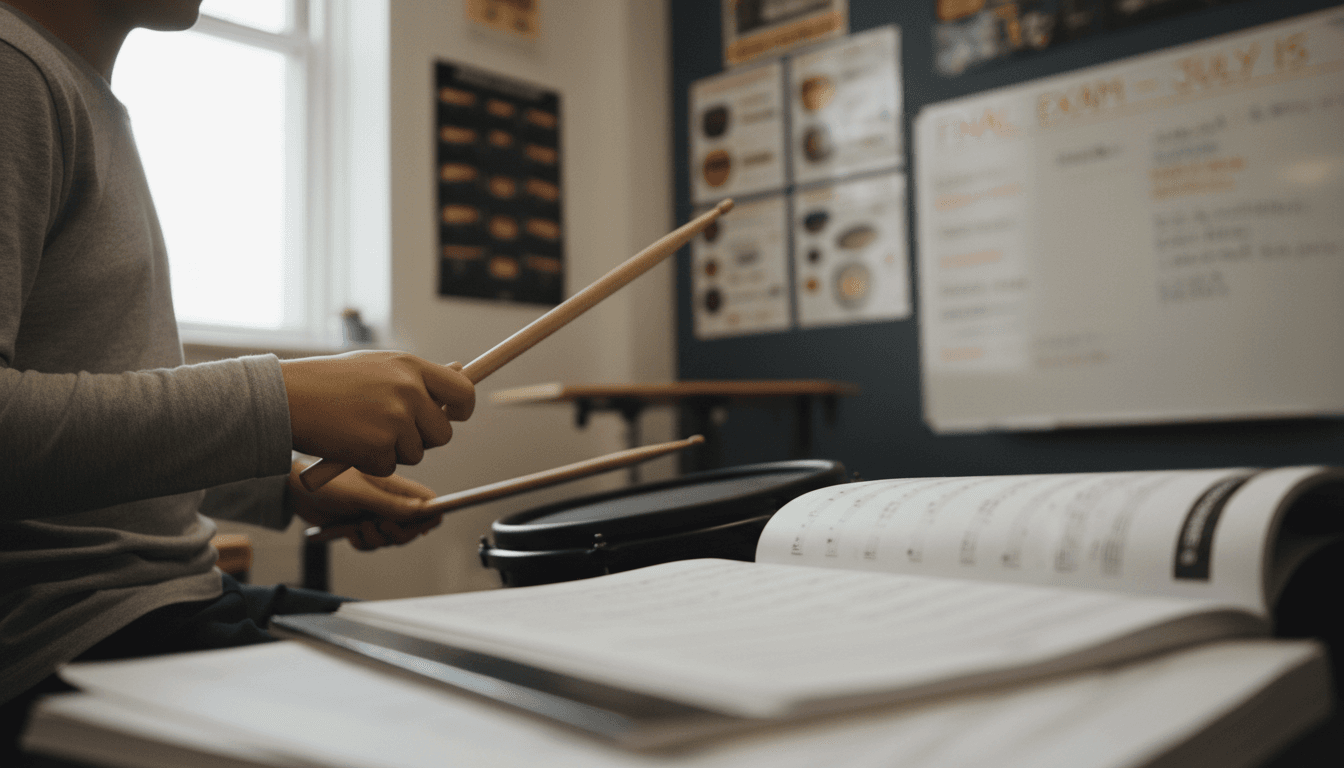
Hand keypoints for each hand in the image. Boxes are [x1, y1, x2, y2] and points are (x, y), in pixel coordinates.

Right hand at [280, 351, 474, 475]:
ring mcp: (395, 420)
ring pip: (415, 454)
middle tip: (391, 431)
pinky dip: (370, 463)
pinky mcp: (378, 448)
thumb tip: (462, 372)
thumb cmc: (328, 382)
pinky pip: (389, 467)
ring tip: (360, 430)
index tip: (454, 416)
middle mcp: (409, 391)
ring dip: (392, 451)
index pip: (462, 391)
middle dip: (423, 439)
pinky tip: (349, 443)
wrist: (285, 397)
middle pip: (442, 433)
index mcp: (411, 367)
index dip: (462, 409)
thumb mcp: (376, 366)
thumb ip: (415, 377)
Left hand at [287, 460, 443, 549]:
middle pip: (412, 527)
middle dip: (396, 534)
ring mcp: (374, 514)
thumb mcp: (360, 493)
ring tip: (357, 527)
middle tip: (379, 526)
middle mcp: (389, 501)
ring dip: (375, 540)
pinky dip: (361, 543)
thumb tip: (421, 511)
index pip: (428, 501)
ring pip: (390, 540)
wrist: (293, 489)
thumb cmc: (325, 482)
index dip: (429, 517)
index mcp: (396, 486)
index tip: (419, 528)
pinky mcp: (359, 526)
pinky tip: (347, 532)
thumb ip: (390, 504)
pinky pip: (371, 545)